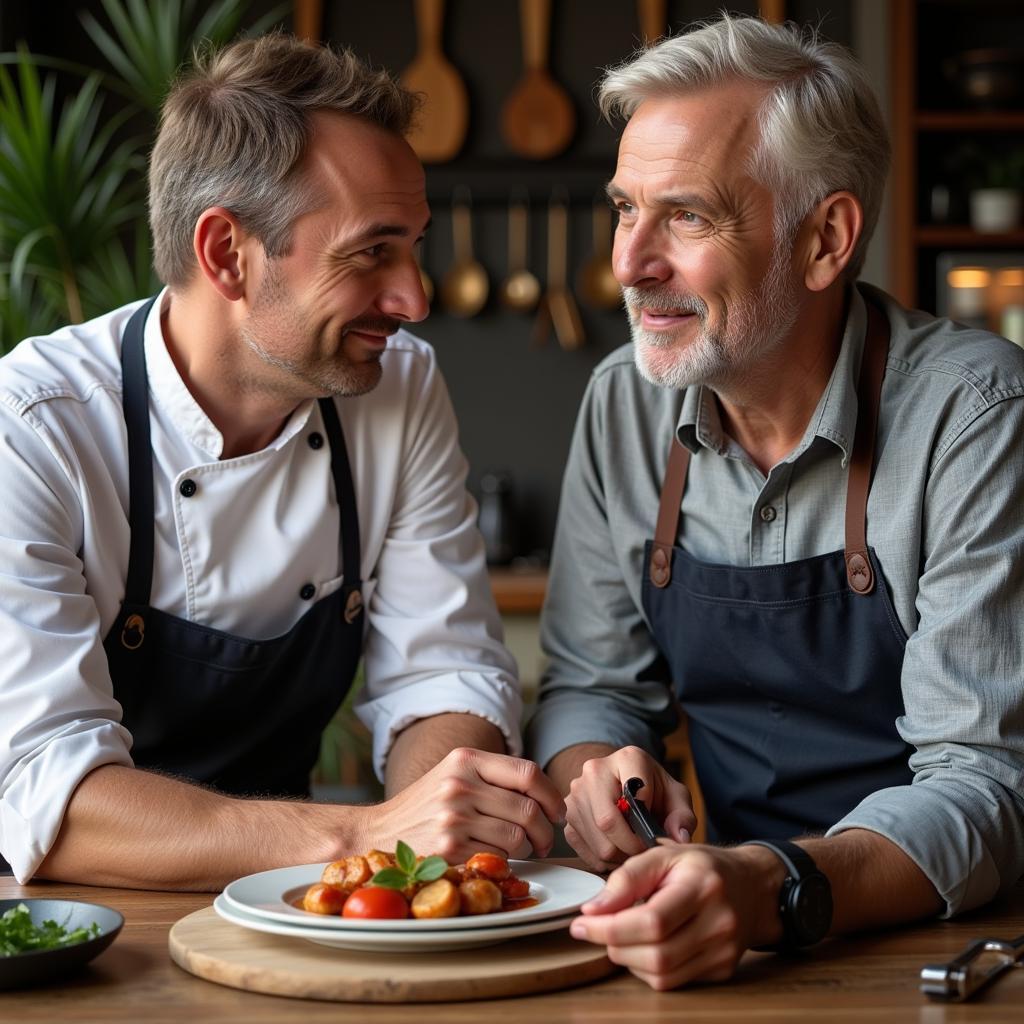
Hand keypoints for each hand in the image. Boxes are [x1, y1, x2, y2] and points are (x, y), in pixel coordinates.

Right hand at [368, 747, 564, 861]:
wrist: (378, 832)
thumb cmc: (427, 805)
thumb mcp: (455, 774)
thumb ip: (494, 776)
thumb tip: (547, 793)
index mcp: (465, 759)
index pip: (528, 772)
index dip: (551, 795)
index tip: (557, 811)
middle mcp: (460, 785)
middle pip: (528, 809)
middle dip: (546, 830)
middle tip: (545, 841)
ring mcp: (454, 818)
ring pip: (518, 837)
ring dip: (528, 849)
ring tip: (523, 851)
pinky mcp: (450, 850)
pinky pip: (499, 858)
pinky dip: (508, 862)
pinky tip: (500, 860)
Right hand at [563, 746, 695, 869]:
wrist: (624, 783)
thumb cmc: (652, 791)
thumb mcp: (676, 797)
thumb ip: (683, 816)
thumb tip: (678, 838)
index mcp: (627, 759)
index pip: (633, 798)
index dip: (646, 828)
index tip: (655, 836)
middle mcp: (594, 769)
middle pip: (608, 822)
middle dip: (631, 847)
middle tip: (644, 851)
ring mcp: (576, 792)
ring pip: (598, 843)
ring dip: (619, 857)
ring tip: (632, 849)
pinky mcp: (566, 814)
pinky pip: (584, 850)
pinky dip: (603, 860)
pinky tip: (616, 849)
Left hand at [569, 843, 770, 989]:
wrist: (753, 885)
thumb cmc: (702, 867)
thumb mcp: (664, 855)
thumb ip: (627, 877)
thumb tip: (593, 909)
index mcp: (703, 886)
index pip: (652, 920)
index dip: (610, 926)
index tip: (581, 923)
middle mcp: (719, 923)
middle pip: (656, 954)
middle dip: (614, 944)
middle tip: (597, 928)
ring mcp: (724, 952)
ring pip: (662, 975)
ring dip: (628, 959)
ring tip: (620, 935)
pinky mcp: (722, 970)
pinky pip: (673, 982)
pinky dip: (648, 969)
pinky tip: (644, 947)